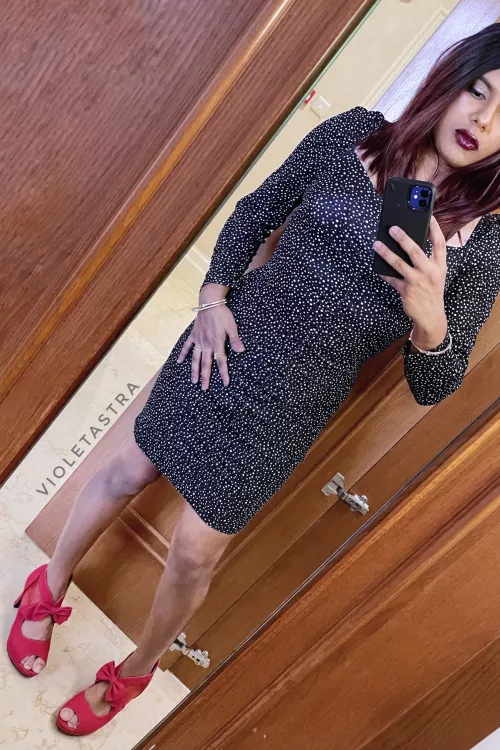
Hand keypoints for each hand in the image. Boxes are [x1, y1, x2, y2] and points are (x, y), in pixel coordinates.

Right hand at [177, 304, 244, 390]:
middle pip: (206, 364)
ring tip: (194, 381)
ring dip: (194, 370)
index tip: (225, 383)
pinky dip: (183, 354)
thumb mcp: (232, 327)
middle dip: (206, 377)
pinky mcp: (193, 335)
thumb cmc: (223, 315)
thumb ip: (235, 340)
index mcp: (217, 343)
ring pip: (195, 358)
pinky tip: (179, 362)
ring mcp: (198, 340)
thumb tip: (241, 351)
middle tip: (204, 389)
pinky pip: (187, 346)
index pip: (221, 362)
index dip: (223, 373)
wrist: (210, 303)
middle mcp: (207, 345)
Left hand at [374, 216, 447, 346]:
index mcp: (440, 266)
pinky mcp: (406, 291)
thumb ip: (427, 260)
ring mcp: (417, 282)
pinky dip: (383, 272)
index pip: (439, 243)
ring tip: (376, 244)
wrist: (431, 315)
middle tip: (392, 228)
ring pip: (399, 263)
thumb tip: (408, 243)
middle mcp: (429, 272)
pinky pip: (391, 279)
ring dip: (386, 253)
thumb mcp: (436, 274)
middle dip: (403, 238)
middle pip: (415, 251)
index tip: (428, 215)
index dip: (435, 229)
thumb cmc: (432, 290)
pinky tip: (376, 265)